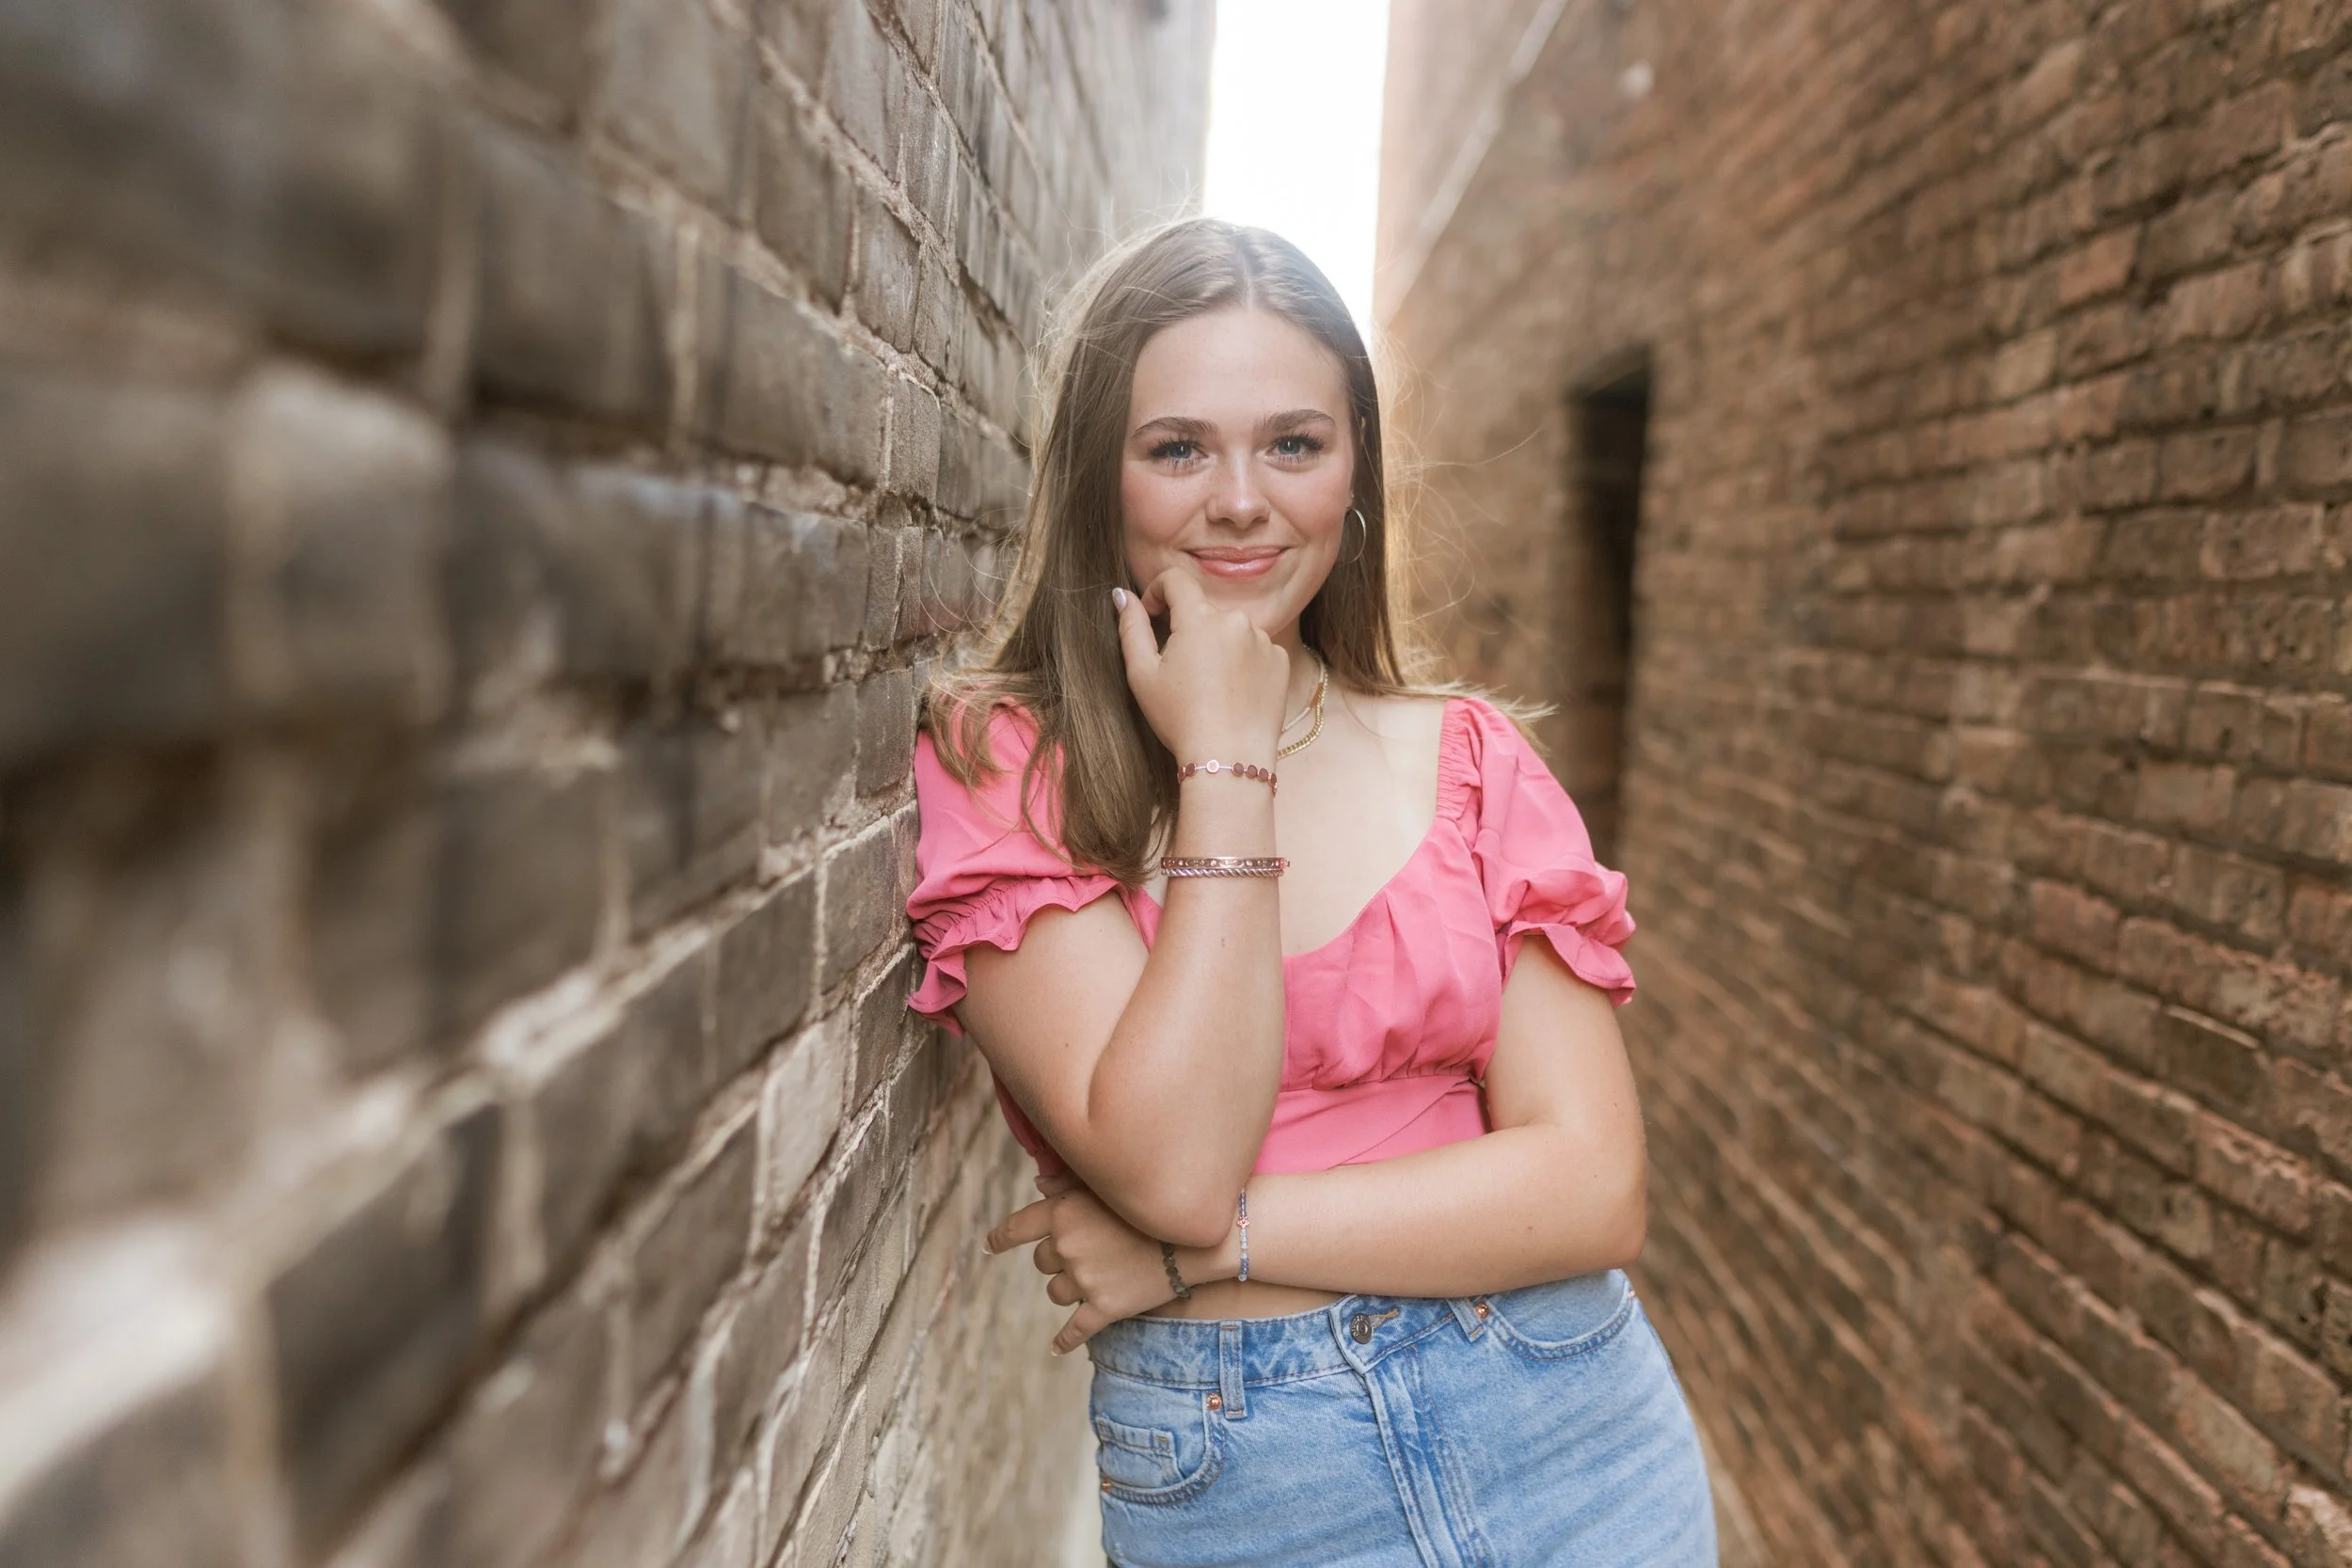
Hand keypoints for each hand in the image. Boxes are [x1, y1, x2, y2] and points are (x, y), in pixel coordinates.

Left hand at [986, 1172, 1179, 1354]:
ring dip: (1070, 1287)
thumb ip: (1068, 1184)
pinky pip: (1075, 1330)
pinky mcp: (1104, 1308)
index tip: (991, 1245)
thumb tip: (1038, 1183)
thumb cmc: (1150, 1204)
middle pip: (1042, 1261)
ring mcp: (1085, 1280)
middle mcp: (1067, 1246)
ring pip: (1057, 1292)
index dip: (1001, 1237)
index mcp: (1063, 1213)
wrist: (1195, 1237)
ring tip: (1101, 1275)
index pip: (1019, 1227)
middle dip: (1058, 1259)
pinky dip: (1064, 1339)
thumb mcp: (1107, 1186)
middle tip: (1090, 1250)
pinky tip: (1055, 1347)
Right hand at [1114, 570, 1289, 763]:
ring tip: (1208, 688)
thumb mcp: (1142, 674)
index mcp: (1199, 618)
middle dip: (1189, 630)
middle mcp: (1236, 620)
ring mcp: (1263, 640)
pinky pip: (1255, 650)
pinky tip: (1232, 694)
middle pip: (1204, 611)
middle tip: (1179, 670)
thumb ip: (1131, 627)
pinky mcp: (1281, 661)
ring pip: (1231, 631)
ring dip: (1217, 647)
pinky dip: (1242, 663)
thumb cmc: (1180, 719)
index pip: (1176, 581)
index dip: (1158, 591)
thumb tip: (1123, 595)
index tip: (1152, 614)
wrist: (1229, 759)